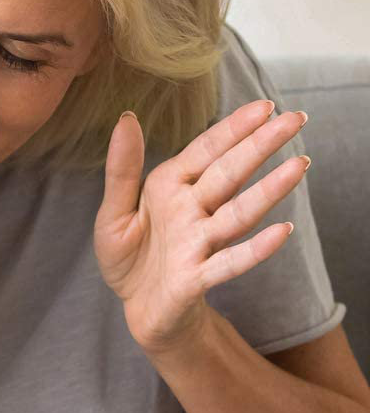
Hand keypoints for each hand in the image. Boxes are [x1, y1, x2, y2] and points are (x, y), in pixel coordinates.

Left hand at [95, 102, 309, 355]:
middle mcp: (190, 211)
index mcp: (170, 188)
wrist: (136, 306)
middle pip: (229, 174)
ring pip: (237, 214)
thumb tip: (126, 117)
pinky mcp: (197, 278)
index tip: (265, 105)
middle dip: (260, 146)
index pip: (206, 151)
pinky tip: (282, 232)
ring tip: (299, 166)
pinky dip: (254, 249)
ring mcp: (197, 244)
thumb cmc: (130, 255)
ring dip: (267, 191)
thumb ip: (121, 169)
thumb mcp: (113, 210)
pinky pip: (229, 263)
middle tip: (296, 120)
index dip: (233, 128)